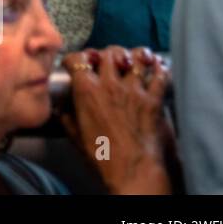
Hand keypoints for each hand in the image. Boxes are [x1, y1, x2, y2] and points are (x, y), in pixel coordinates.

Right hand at [60, 46, 173, 193]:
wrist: (132, 170)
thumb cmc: (102, 156)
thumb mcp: (76, 137)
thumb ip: (67, 120)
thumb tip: (61, 111)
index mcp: (86, 91)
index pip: (78, 59)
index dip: (76, 58)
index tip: (77, 62)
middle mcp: (109, 85)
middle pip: (109, 53)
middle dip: (108, 54)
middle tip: (110, 61)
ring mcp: (133, 90)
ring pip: (137, 58)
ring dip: (137, 56)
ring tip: (138, 58)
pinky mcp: (153, 100)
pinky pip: (161, 76)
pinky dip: (161, 69)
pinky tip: (159, 68)